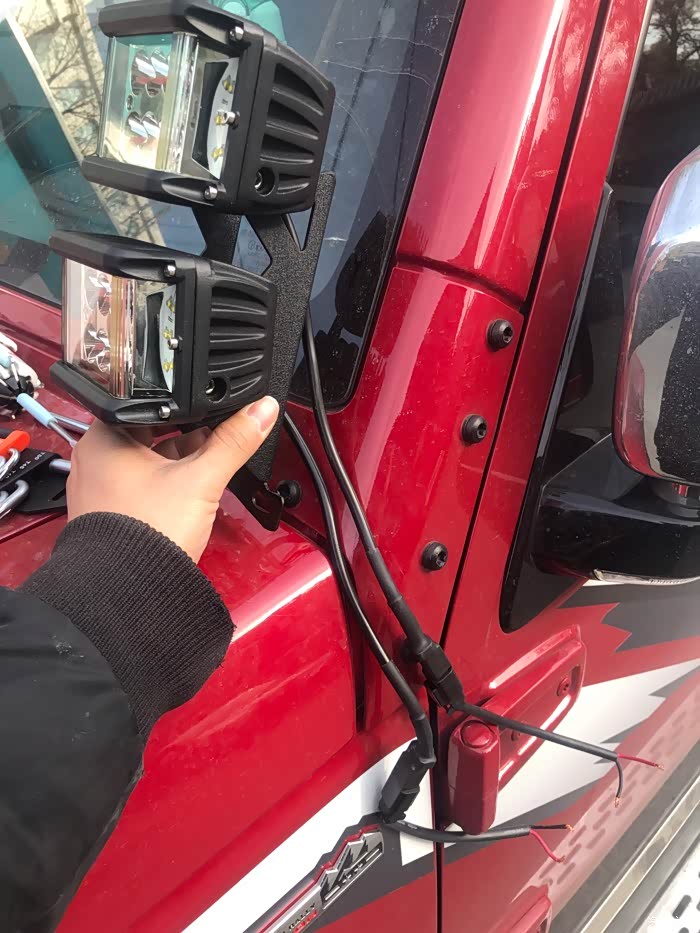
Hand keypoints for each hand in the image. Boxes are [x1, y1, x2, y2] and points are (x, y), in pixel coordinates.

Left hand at [67, 397, 278, 562]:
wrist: (130, 591)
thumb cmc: (147, 534)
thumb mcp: (201, 479)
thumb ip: (233, 441)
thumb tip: (261, 410)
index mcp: (103, 438)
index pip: (148, 403)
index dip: (184, 404)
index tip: (209, 405)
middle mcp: (95, 459)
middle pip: (151, 431)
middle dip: (187, 434)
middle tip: (215, 436)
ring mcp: (101, 487)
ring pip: (148, 458)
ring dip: (180, 460)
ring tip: (207, 466)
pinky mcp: (112, 511)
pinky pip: (143, 484)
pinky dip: (167, 483)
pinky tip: (190, 492)